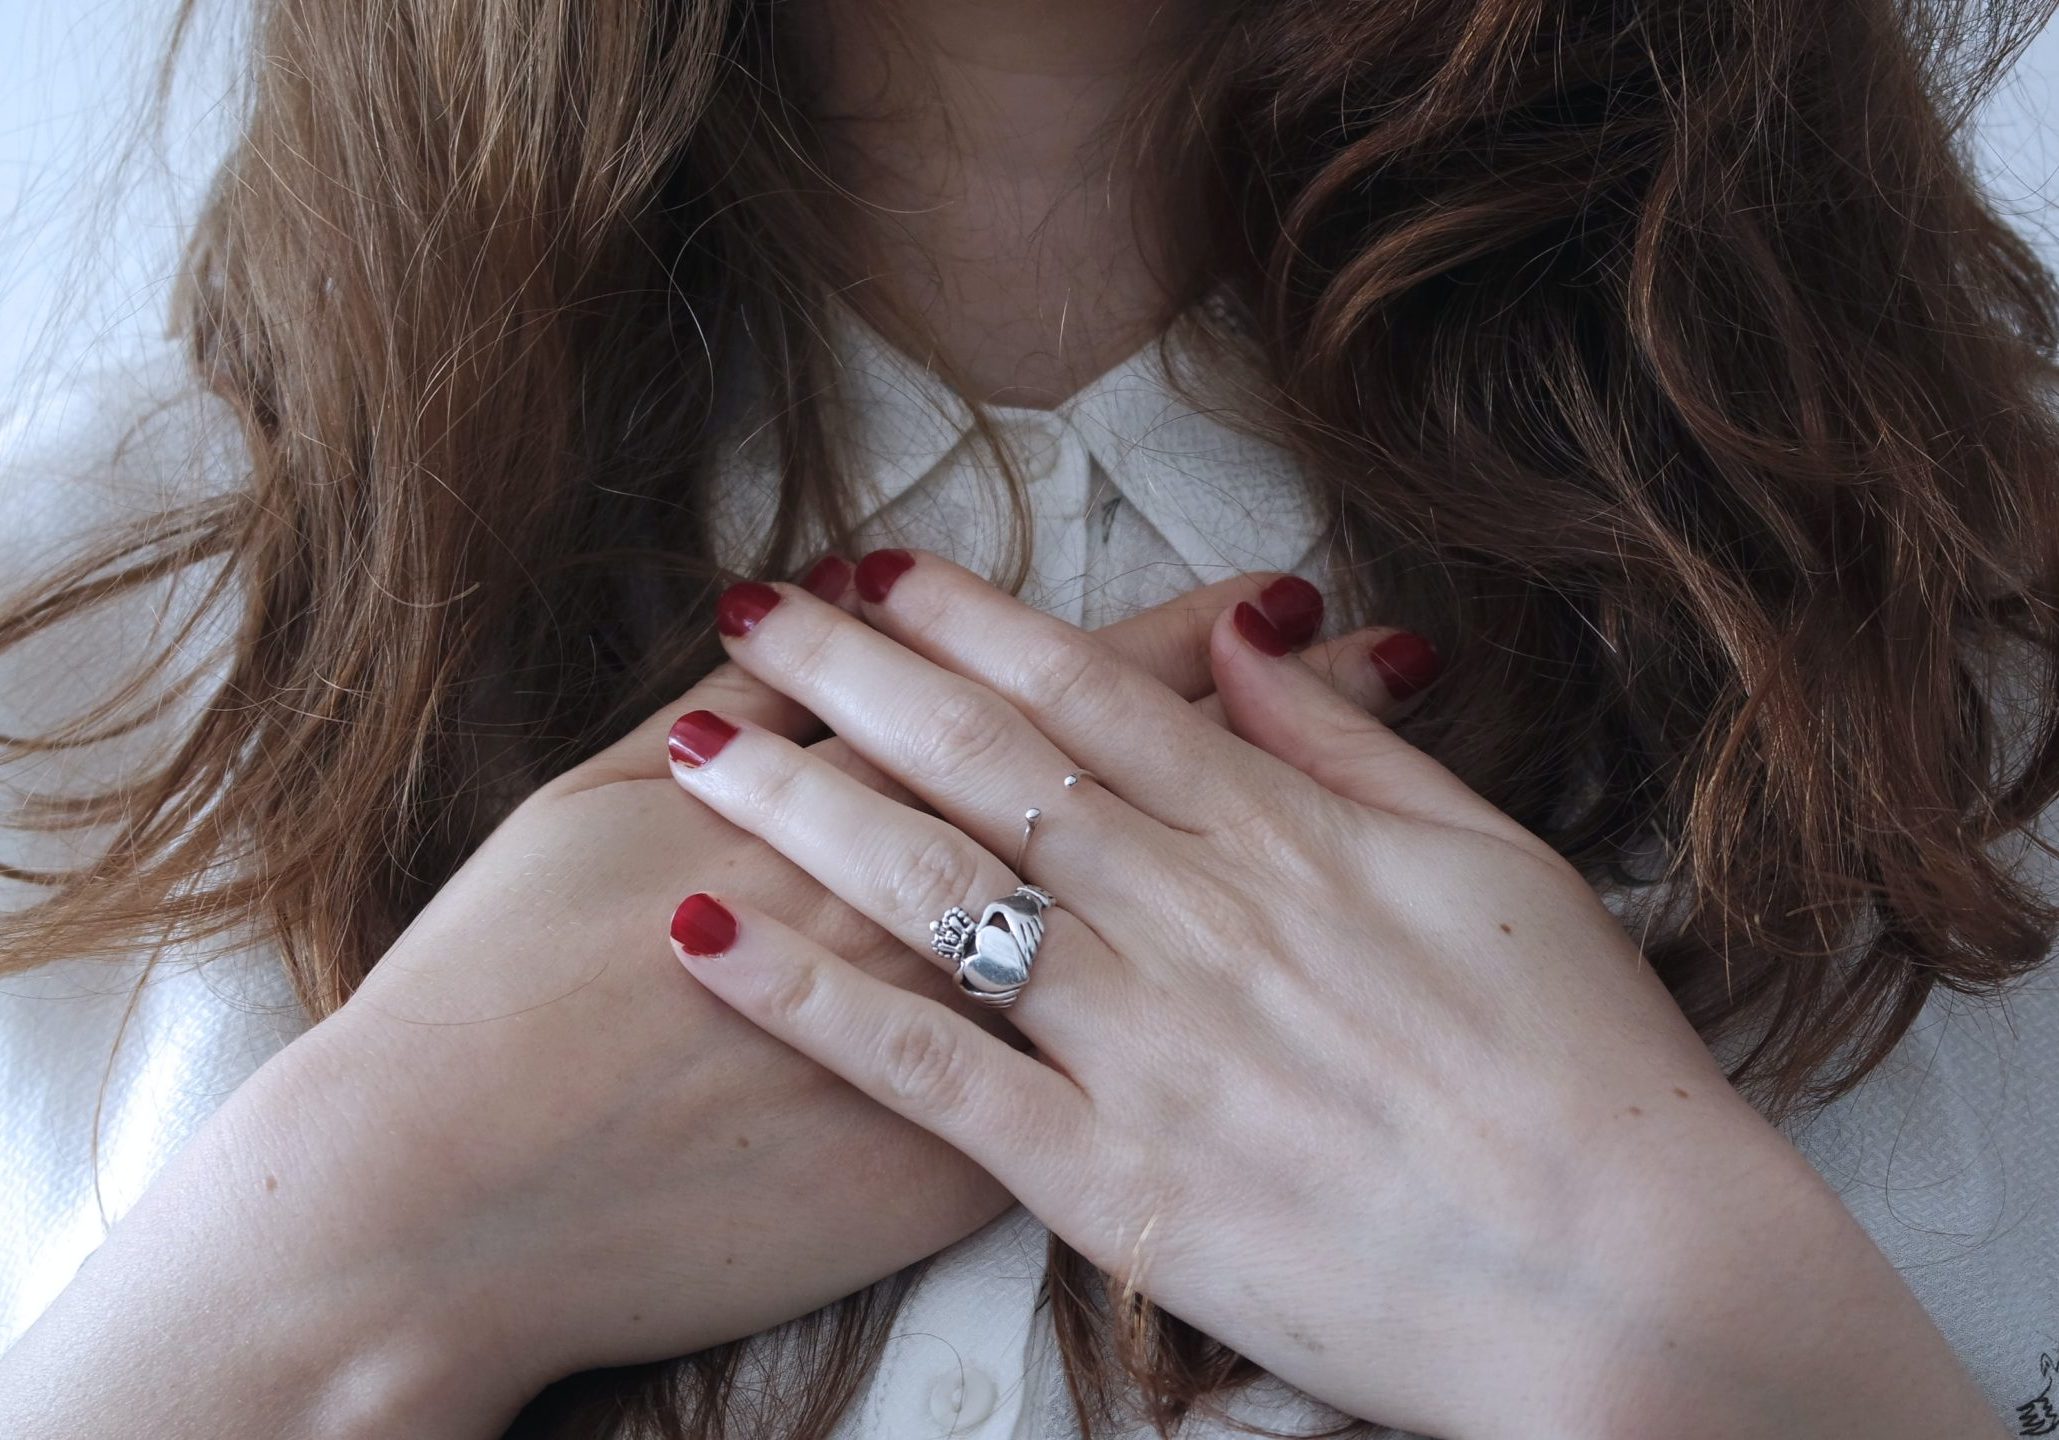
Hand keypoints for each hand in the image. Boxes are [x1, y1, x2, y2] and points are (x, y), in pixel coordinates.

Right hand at [0, 565, 1406, 1439]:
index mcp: (858, 792)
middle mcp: (938, 905)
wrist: (445, 1201)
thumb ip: (720, 713)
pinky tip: (1281, 992)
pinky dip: (1206, 1018)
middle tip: (1381, 650)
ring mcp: (963, 1044)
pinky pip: (1108, 1081)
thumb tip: (797, 623)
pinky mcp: (958, 1169)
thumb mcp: (588, 804)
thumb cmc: (493, 987)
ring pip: (1155, 924)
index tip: (1283, 588)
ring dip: (1276, 850)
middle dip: (1268, 714)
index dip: (1177, 635)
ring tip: (1363, 816)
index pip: (1055, 694)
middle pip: (1140, 789)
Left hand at [663, 550, 2009, 1439]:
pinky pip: (933, 1075)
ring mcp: (1145, 1046)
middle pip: (987, 764)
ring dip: (802, 805)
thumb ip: (1356, 749)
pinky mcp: (1112, 1180)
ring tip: (694, 743)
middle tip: (748, 610)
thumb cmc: (1588, 1070)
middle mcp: (1196, 917)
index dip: (970, 620)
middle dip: (854, 675)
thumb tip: (1259, 632)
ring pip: (938, 891)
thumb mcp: (1497, 865)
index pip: (1093, 694)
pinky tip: (707, 943)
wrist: (1635, 1283)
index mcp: (1287, 837)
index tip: (877, 568)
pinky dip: (811, 1005)